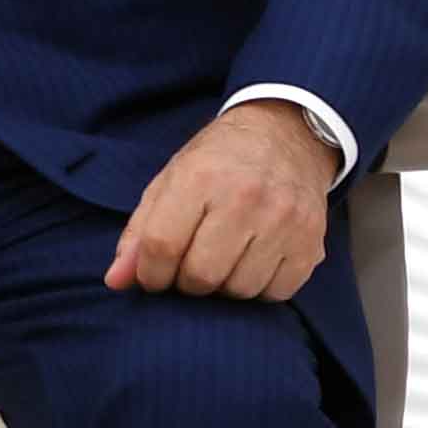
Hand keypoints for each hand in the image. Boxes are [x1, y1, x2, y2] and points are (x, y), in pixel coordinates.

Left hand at [107, 104, 334, 301]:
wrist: (285, 135)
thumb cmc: (218, 162)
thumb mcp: (169, 182)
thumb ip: (139, 233)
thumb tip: (115, 281)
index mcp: (199, 178)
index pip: (161, 246)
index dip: (150, 274)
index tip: (153, 276)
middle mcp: (245, 197)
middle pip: (201, 275)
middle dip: (186, 282)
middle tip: (188, 267)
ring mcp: (284, 220)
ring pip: (239, 289)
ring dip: (223, 286)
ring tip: (222, 260)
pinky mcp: (312, 239)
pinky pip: (277, 292)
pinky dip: (259, 288)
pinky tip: (252, 262)